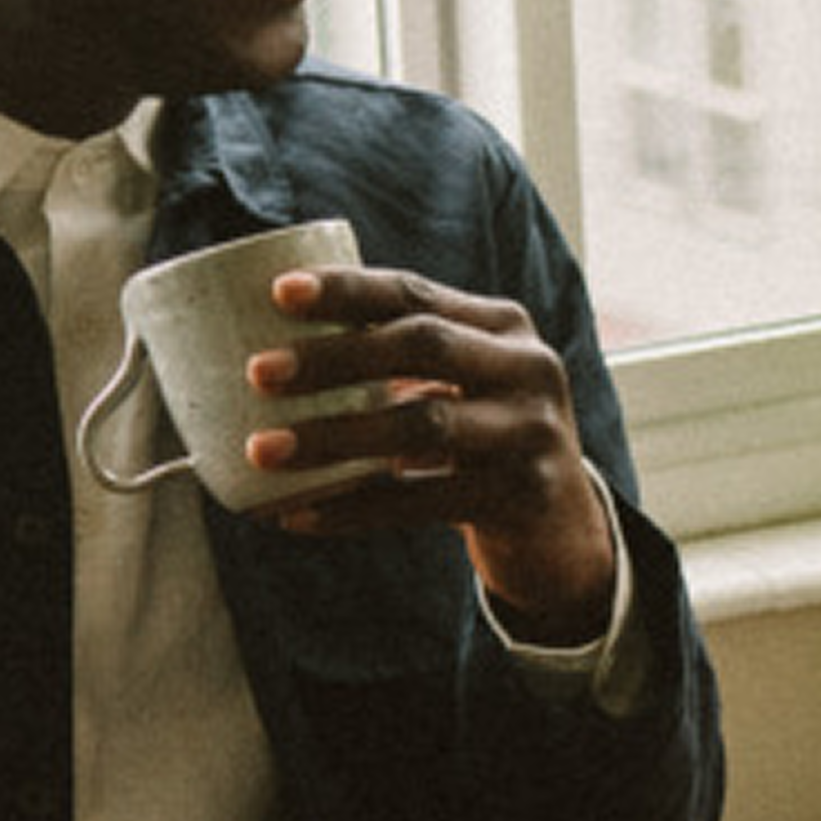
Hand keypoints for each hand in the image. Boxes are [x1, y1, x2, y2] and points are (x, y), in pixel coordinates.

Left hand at [246, 264, 618, 634]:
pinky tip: (298, 514)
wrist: (562, 530)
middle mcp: (529, 369)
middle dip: (334, 356)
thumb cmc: (483, 442)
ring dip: (334, 436)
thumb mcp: (462, 385)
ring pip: (423, 424)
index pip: (415, 294)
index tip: (278, 293)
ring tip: (262, 450)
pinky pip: (423, 502)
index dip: (347, 290)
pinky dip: (354, 509)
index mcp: (503, 327)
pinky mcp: (523, 496)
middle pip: (423, 344)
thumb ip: (401, 359)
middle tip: (258, 372)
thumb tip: (268, 346)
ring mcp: (532, 433)